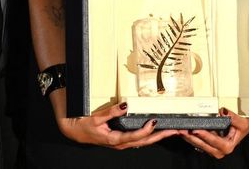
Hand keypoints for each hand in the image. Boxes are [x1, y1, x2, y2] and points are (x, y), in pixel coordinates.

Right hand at [58, 102, 177, 148]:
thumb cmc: (84, 126)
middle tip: (175, 130)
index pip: (134, 137)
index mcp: (115, 140)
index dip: (146, 130)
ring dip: (157, 136)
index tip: (155, 122)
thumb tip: (125, 105)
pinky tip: (156, 131)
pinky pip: (138, 140)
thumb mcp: (96, 117)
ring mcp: (121, 143)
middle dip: (160, 136)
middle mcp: (120, 144)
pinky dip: (149, 135)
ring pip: (143, 142)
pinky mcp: (121, 140)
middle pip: (144, 141)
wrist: (74, 131)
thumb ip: (111, 112)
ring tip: (170, 131)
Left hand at [178, 108, 248, 158]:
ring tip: (179, 130)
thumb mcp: (243, 121)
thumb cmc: (244, 124)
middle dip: (192, 138)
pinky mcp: (208, 143)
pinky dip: (190, 136)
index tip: (197, 130)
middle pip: (204, 145)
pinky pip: (198, 141)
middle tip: (182, 130)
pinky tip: (183, 130)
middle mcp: (220, 149)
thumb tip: (223, 112)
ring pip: (199, 144)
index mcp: (228, 146)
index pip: (215, 142)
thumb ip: (234, 118)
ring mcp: (213, 147)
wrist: (245, 125)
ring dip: (188, 138)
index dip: (205, 136)